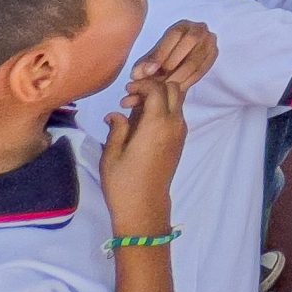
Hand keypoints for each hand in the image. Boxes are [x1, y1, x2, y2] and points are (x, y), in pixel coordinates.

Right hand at [101, 23, 214, 233]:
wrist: (145, 206)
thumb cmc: (124, 181)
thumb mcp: (112, 154)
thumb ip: (117, 128)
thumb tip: (116, 114)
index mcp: (158, 123)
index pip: (158, 88)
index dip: (142, 84)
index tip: (126, 92)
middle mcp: (174, 123)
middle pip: (174, 89)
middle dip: (154, 87)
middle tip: (131, 98)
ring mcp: (180, 132)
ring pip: (177, 101)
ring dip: (159, 98)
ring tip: (134, 111)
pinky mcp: (180, 141)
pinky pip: (176, 115)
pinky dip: (163, 110)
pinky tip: (143, 123)